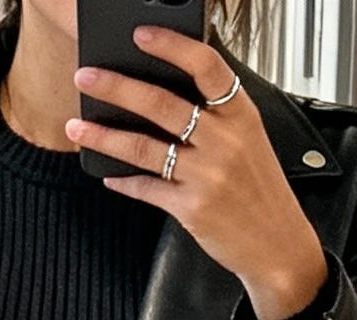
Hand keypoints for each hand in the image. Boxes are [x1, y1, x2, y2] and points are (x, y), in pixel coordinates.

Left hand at [67, 26, 328, 319]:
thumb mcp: (251, 142)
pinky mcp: (191, 208)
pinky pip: (148, 188)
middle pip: (161, 104)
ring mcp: (206, 176)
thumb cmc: (261, 192)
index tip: (142, 35)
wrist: (279, 246)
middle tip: (86, 77)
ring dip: (104, 136)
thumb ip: (217, 116)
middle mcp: (223, 142)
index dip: (171, 46)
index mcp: (240, 116)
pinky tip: (108, 175)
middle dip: (117, 87)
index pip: (206, 67)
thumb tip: (168, 96)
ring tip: (77, 128)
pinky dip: (124, 182)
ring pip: (144, 148)